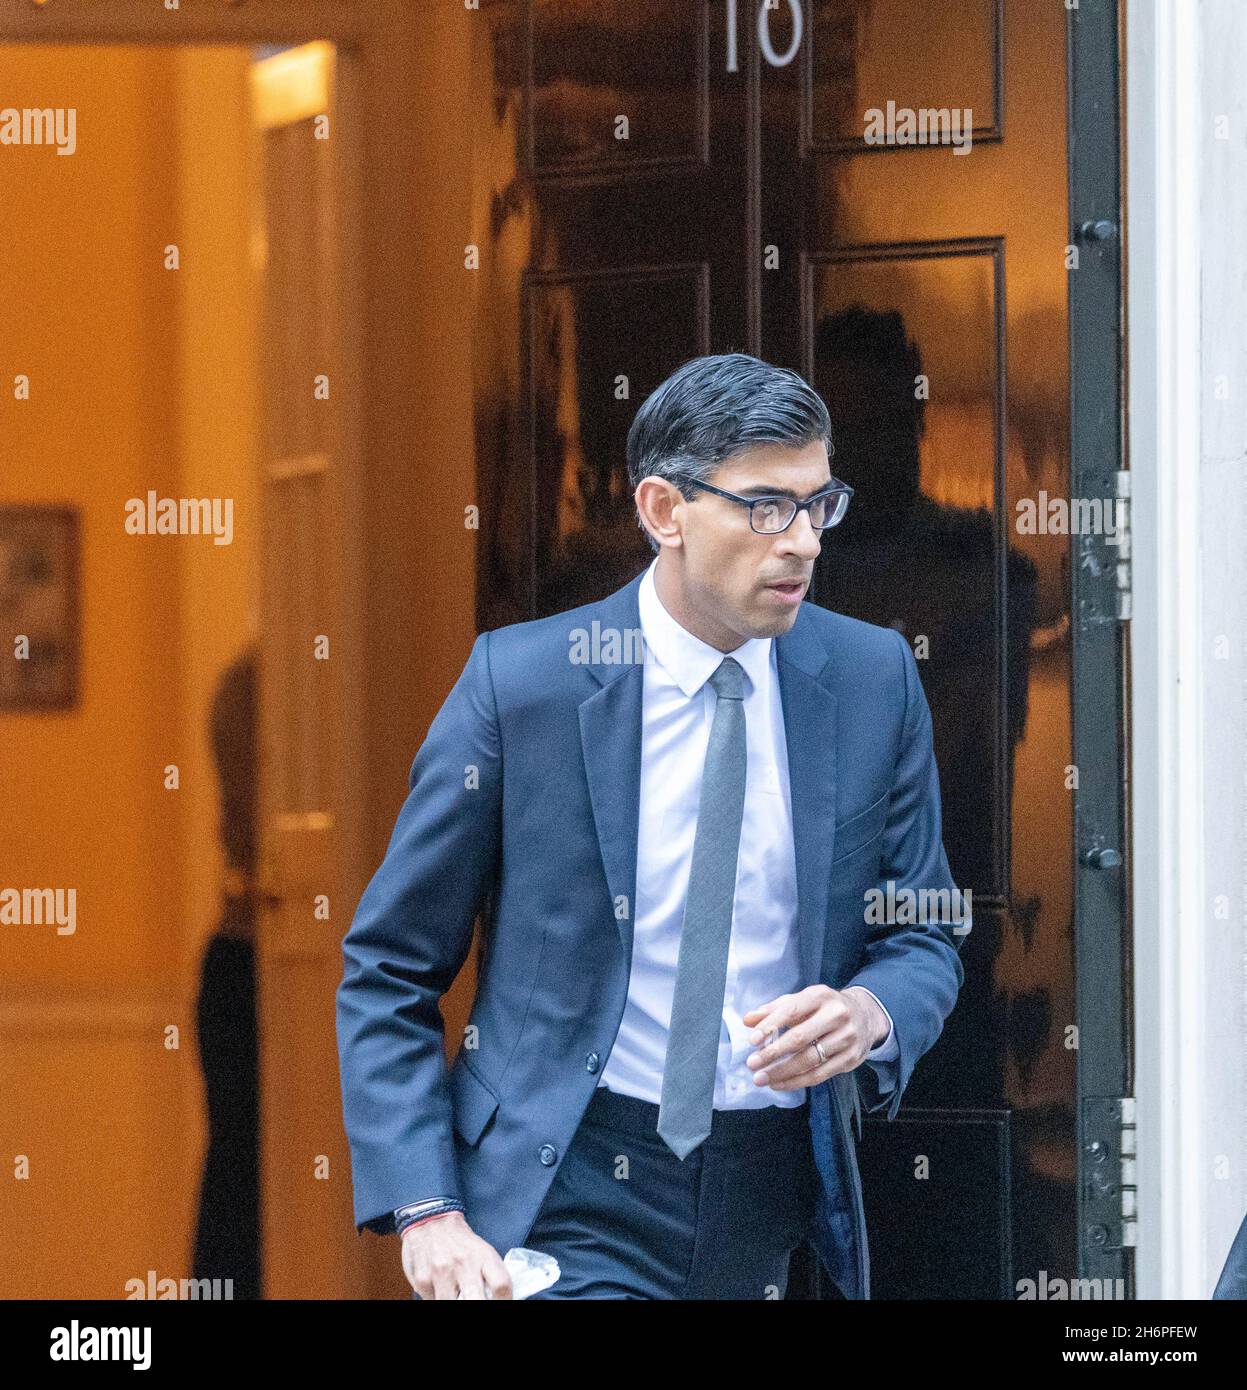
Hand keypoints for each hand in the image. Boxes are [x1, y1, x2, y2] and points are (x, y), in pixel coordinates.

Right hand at [401, 1210, 512, 1299]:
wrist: (432, 1221)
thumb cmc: (462, 1242)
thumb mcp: (483, 1252)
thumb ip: (492, 1275)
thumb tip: (499, 1299)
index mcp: (484, 1256)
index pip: (501, 1285)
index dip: (505, 1301)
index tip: (502, 1303)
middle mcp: (463, 1264)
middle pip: (477, 1301)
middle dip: (479, 1306)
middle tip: (476, 1300)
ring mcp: (441, 1272)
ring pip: (451, 1305)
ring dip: (454, 1303)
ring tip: (457, 1295)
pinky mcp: (422, 1280)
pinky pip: (432, 1301)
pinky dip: (438, 1299)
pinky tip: (440, 1290)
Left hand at [742, 985, 886, 1090]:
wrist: (865, 1016)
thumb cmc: (823, 1008)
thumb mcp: (801, 1001)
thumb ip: (773, 1010)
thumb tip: (748, 1021)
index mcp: (820, 996)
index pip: (791, 1010)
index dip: (771, 1026)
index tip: (753, 1040)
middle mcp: (836, 1015)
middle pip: (800, 1038)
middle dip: (773, 1053)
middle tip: (752, 1064)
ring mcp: (846, 1038)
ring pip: (809, 1060)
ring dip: (782, 1072)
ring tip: (761, 1078)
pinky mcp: (851, 1058)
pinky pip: (820, 1075)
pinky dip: (796, 1082)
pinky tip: (779, 1083)